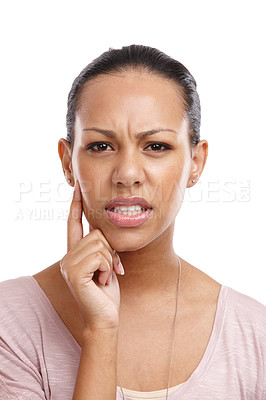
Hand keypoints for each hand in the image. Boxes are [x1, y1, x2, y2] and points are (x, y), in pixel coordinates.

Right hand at [60, 180, 124, 329]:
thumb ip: (100, 246)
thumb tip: (102, 230)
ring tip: (106, 276)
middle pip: (96, 233)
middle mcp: (67, 257)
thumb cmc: (107, 290)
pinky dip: (108, 267)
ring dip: (110, 260)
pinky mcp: (73, 273)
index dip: (76, 205)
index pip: (73, 223)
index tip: (78, 187)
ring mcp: (68, 265)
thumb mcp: (105, 263)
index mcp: (74, 253)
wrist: (105, 316)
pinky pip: (100, 255)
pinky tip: (103, 280)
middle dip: (111, 251)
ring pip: (99, 243)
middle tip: (111, 269)